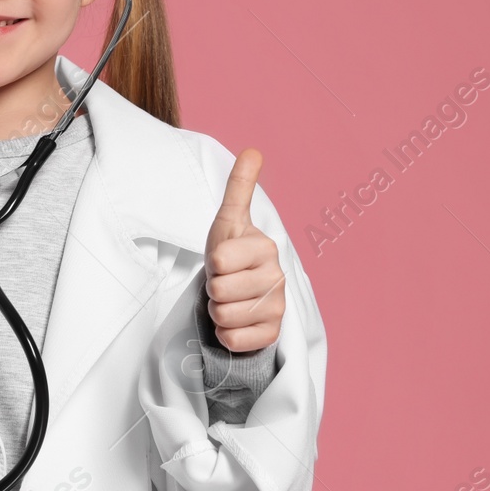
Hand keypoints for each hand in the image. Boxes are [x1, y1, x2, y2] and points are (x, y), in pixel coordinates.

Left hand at [203, 148, 285, 353]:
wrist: (240, 292)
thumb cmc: (231, 253)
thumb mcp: (229, 219)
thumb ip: (240, 186)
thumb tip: (253, 150)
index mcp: (266, 247)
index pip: (218, 260)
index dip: (211, 262)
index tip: (222, 260)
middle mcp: (278, 277)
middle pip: (219, 290)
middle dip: (213, 288)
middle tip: (225, 281)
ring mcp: (278, 308)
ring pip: (224, 316)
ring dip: (218, 310)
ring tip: (229, 299)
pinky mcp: (272, 335)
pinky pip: (233, 339)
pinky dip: (225, 334)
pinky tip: (236, 320)